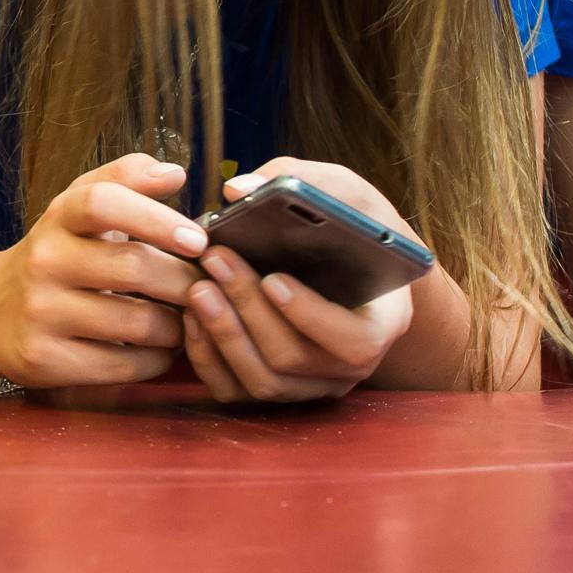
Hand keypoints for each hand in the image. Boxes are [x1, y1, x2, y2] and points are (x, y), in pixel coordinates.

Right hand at [0, 153, 208, 388]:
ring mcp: (41, 312)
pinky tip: (158, 349)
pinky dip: (157, 360)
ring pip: (139, 323)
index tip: (198, 240)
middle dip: (185, 282)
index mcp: (57, 218)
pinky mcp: (45, 359)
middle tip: (206, 289)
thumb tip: (175, 173)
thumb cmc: (55, 255)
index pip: (101, 202)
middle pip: (133, 268)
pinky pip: (126, 365)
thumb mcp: (77, 209)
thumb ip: (125, 182)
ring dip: (178, 326)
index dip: (155, 218)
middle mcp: (43, 261)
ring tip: (184, 321)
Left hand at [183, 160, 417, 403]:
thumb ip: (305, 183)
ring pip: (263, 381)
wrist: (348, 259)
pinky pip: (235, 389)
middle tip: (216, 260)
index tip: (274, 278)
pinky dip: (208, 356)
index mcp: (382, 323)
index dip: (311, 316)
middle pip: (295, 359)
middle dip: (249, 310)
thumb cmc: (349, 222)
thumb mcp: (345, 192)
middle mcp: (348, 365)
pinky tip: (191, 314)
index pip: (355, 341)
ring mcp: (310, 384)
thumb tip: (237, 189)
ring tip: (198, 288)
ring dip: (224, 334)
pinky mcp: (272, 386)